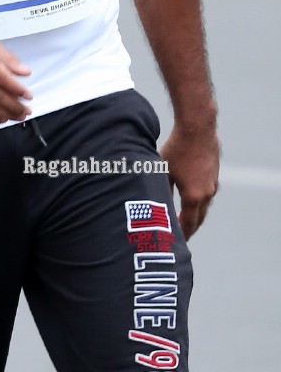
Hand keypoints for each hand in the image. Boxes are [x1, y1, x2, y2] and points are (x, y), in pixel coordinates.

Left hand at [159, 121, 218, 237]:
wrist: (198, 128)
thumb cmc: (176, 148)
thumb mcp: (162, 171)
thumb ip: (161, 191)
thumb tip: (156, 207)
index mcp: (194, 196)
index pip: (188, 224)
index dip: (182, 235)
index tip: (176, 244)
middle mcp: (207, 193)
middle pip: (199, 218)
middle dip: (189, 229)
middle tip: (180, 238)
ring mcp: (213, 183)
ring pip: (204, 206)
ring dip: (195, 215)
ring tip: (185, 221)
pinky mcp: (215, 173)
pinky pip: (207, 194)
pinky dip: (199, 202)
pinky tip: (192, 199)